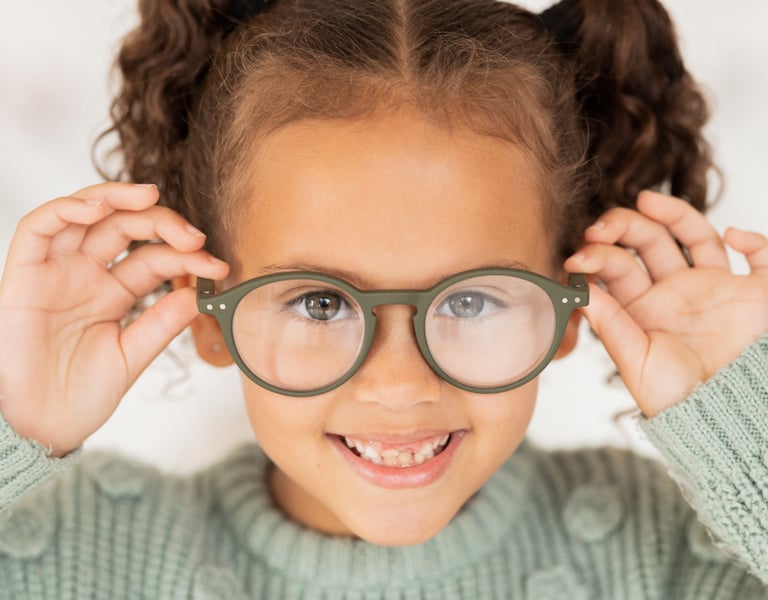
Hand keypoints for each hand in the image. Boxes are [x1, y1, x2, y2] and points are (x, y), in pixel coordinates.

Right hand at [0, 183, 228, 455]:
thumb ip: (161, 324)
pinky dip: (65, 210)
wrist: (41, 428)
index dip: (186, 256)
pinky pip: (38, 228)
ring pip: (84, 214)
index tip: (217, 266)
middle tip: (193, 235)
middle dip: (162, 222)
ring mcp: (56, 271)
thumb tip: (198, 293)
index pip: (154, 258)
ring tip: (149, 196)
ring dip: (116, 197)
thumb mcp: (132, 355)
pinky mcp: (23, 274)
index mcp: (115, 292)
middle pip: (125, 227)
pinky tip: (97, 208)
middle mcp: (86, 275)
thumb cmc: (80, 395)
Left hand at [564, 191, 767, 416]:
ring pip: (694, 235)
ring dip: (673, 214)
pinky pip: (759, 255)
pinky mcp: (756, 291)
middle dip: (622, 226)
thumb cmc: (680, 399)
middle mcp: (675, 290)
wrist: (729, 418)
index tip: (576, 258)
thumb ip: (612, 326)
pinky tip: (734, 234)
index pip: (616, 267)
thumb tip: (581, 290)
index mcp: (642, 306)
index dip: (595, 257)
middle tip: (600, 226)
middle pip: (647, 242)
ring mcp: (715, 286)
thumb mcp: (638, 363)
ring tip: (645, 200)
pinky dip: (752, 238)